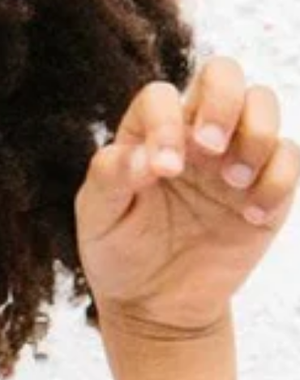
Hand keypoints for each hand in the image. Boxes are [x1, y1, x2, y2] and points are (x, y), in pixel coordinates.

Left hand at [76, 54, 296, 342]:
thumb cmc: (121, 254)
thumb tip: (142, 155)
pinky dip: (277, 180)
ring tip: (233, 181)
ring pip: (264, 105)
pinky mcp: (266, 185)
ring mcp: (234, 155)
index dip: (164, 122)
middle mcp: (195, 134)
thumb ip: (109, 179)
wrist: (154, 305)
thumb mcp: (98, 221)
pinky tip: (252, 216)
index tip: (161, 171)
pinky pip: (289, 158)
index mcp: (150, 135)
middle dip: (223, 101)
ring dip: (256, 135)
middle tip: (210, 147)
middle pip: (223, 74)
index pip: (160, 97)